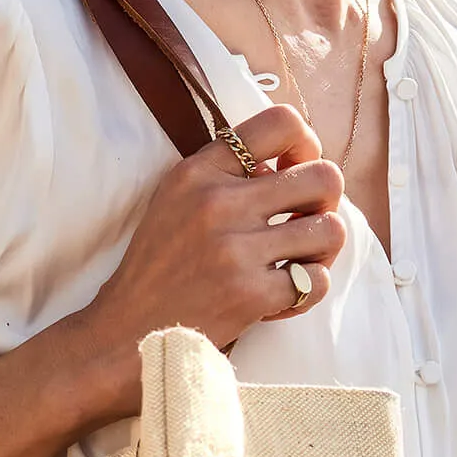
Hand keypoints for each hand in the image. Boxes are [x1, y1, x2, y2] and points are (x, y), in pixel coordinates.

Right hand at [79, 105, 345, 413]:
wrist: (126, 333)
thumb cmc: (158, 269)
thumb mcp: (175, 201)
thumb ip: (224, 176)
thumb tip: (285, 166)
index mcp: (198, 171)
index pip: (281, 123)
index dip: (307, 145)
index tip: (294, 172)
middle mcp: (217, 202)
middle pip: (323, 176)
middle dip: (327, 202)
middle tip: (304, 223)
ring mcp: (235, 250)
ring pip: (330, 230)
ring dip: (322, 251)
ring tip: (298, 263)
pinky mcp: (250, 294)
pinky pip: (318, 281)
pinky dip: (309, 290)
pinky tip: (281, 297)